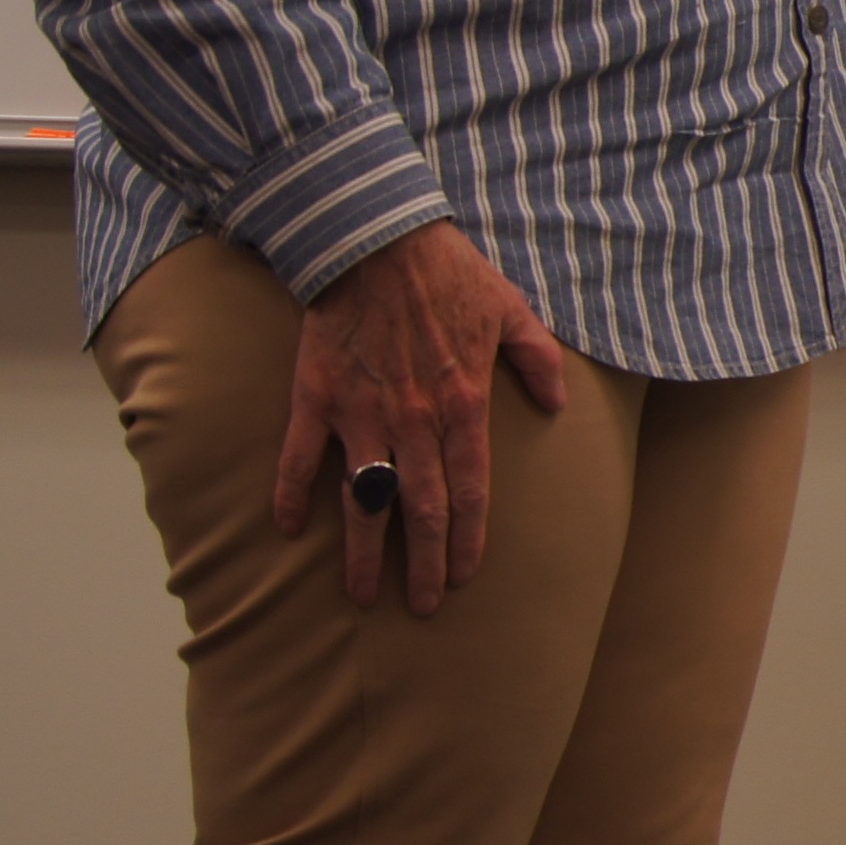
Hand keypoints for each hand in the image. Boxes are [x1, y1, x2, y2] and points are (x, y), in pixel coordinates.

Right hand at [267, 220, 572, 613]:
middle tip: (423, 606)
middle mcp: (414, 421)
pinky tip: (287, 530)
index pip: (471, 492)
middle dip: (424, 564)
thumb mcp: (513, 310)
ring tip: (363, 594)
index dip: (468, 540)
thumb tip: (558, 405)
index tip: (465, 577)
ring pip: (364, 499)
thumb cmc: (449, 272)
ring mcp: (362, 413)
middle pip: (421, 509)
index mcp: (463, 405)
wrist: (377, 238)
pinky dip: (292, 494)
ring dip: (364, 552)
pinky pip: (300, 458)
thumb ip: (538, 361)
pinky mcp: (316, 397)